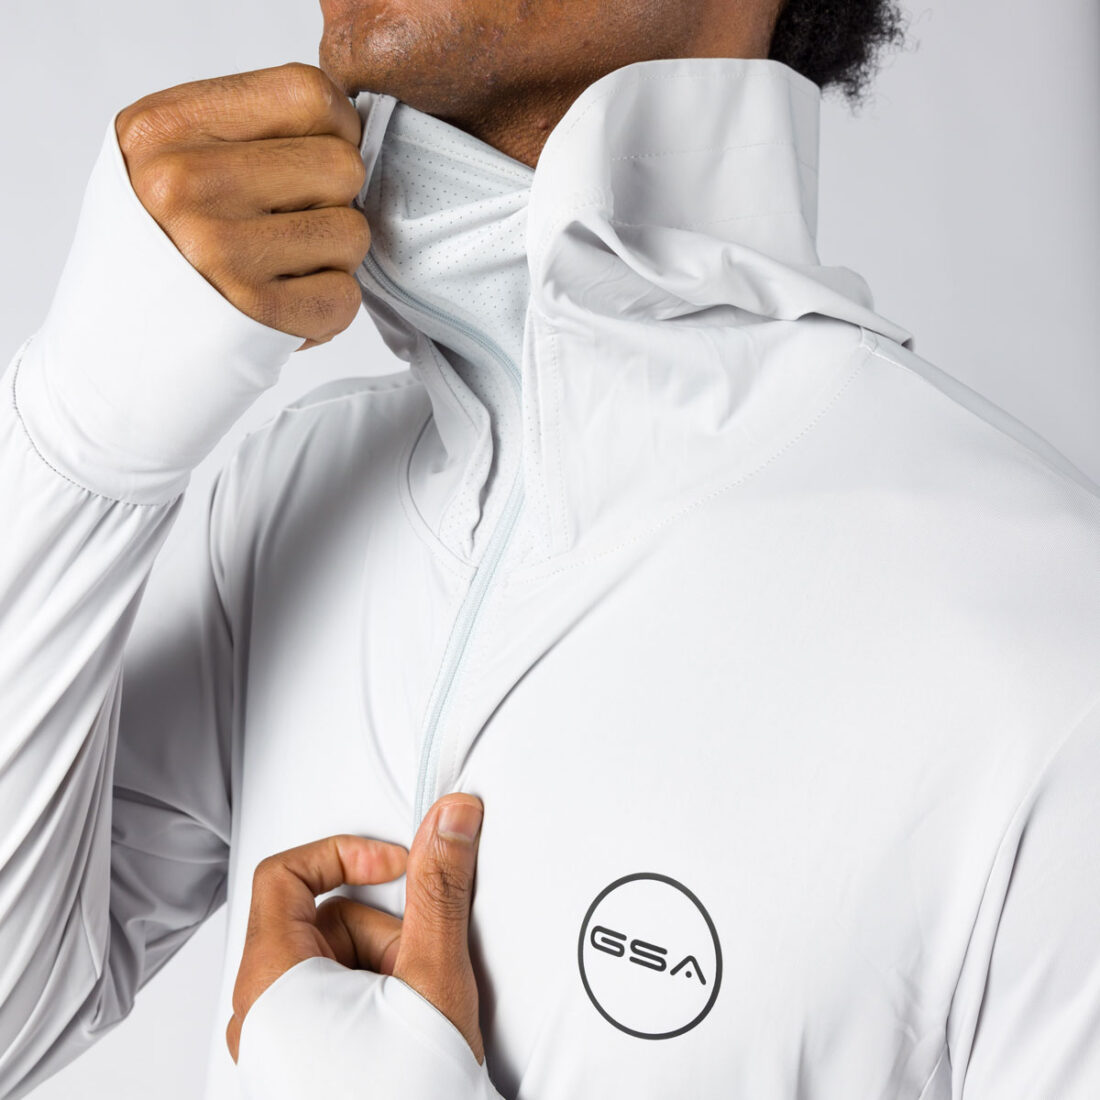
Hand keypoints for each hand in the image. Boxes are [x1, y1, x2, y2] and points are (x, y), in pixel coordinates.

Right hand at [114, 61, 370, 352]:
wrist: (115, 351)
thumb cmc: (158, 252)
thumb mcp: (165, 160)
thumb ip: (244, 130)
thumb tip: (346, 127)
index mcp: (166, 130)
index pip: (306, 94)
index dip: (336, 128)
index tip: (321, 156)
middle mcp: (186, 186)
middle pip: (342, 166)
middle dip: (334, 200)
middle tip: (293, 226)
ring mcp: (221, 254)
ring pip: (352, 233)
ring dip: (332, 259)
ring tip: (281, 270)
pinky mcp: (254, 315)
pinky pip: (345, 297)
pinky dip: (326, 310)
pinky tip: (283, 309)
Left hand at [225, 793, 485, 1065]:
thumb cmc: (406, 1099)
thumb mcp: (433, 974)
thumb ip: (440, 885)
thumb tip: (449, 817)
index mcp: (273, 981)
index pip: (285, 874)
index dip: (345, 854)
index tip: (396, 868)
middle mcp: (262, 1012)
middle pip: (323, 919)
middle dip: (385, 931)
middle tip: (420, 966)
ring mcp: (279, 1044)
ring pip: (334, 961)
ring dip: (387, 968)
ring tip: (416, 1011)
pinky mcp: (300, 1065)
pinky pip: (334, 1001)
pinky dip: (376, 999)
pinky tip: (405, 1031)